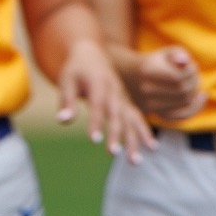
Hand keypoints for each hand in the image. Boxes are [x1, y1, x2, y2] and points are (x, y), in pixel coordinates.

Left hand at [56, 40, 154, 163]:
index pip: (98, 106)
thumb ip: (67, 101)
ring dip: (135, 140)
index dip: (96, 123)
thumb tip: (63, 121)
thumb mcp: (67, 81)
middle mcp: (116, 92)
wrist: (93, 54)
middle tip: (113, 153)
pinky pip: (137, 118)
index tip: (94, 140)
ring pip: (131, 120)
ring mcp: (124, 98)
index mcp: (99, 84)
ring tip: (136, 161)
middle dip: (116, 135)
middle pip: (117, 116)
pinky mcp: (127, 103)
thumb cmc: (76, 69)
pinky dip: (144, 132)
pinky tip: (151, 148)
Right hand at [132, 45, 205, 120]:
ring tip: (193, 81)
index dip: (190, 71)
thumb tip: (184, 61)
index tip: (190, 65)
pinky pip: (180, 116)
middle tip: (193, 72)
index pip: (178, 77)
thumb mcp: (166, 53)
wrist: (132, 78)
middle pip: (182, 90)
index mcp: (147, 71)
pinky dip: (194, 108)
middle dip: (193, 80)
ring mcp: (149, 104)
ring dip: (194, 90)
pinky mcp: (158, 114)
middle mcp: (145, 90)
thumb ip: (177, 53)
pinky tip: (202, 96)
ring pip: (184, 101)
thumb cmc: (156, 62)